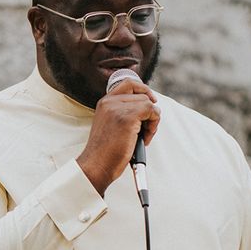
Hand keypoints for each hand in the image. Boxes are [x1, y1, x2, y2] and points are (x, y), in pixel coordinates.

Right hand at [77, 78, 159, 195]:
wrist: (97, 165)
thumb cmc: (105, 152)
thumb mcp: (111, 126)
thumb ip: (123, 114)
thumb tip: (147, 109)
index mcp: (104, 103)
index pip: (129, 84)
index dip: (143, 90)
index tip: (150, 102)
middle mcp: (109, 102)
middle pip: (142, 95)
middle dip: (149, 112)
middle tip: (145, 129)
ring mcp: (118, 108)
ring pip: (149, 103)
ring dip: (152, 121)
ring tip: (143, 137)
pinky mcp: (127, 117)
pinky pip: (152, 111)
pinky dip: (153, 125)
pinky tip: (144, 138)